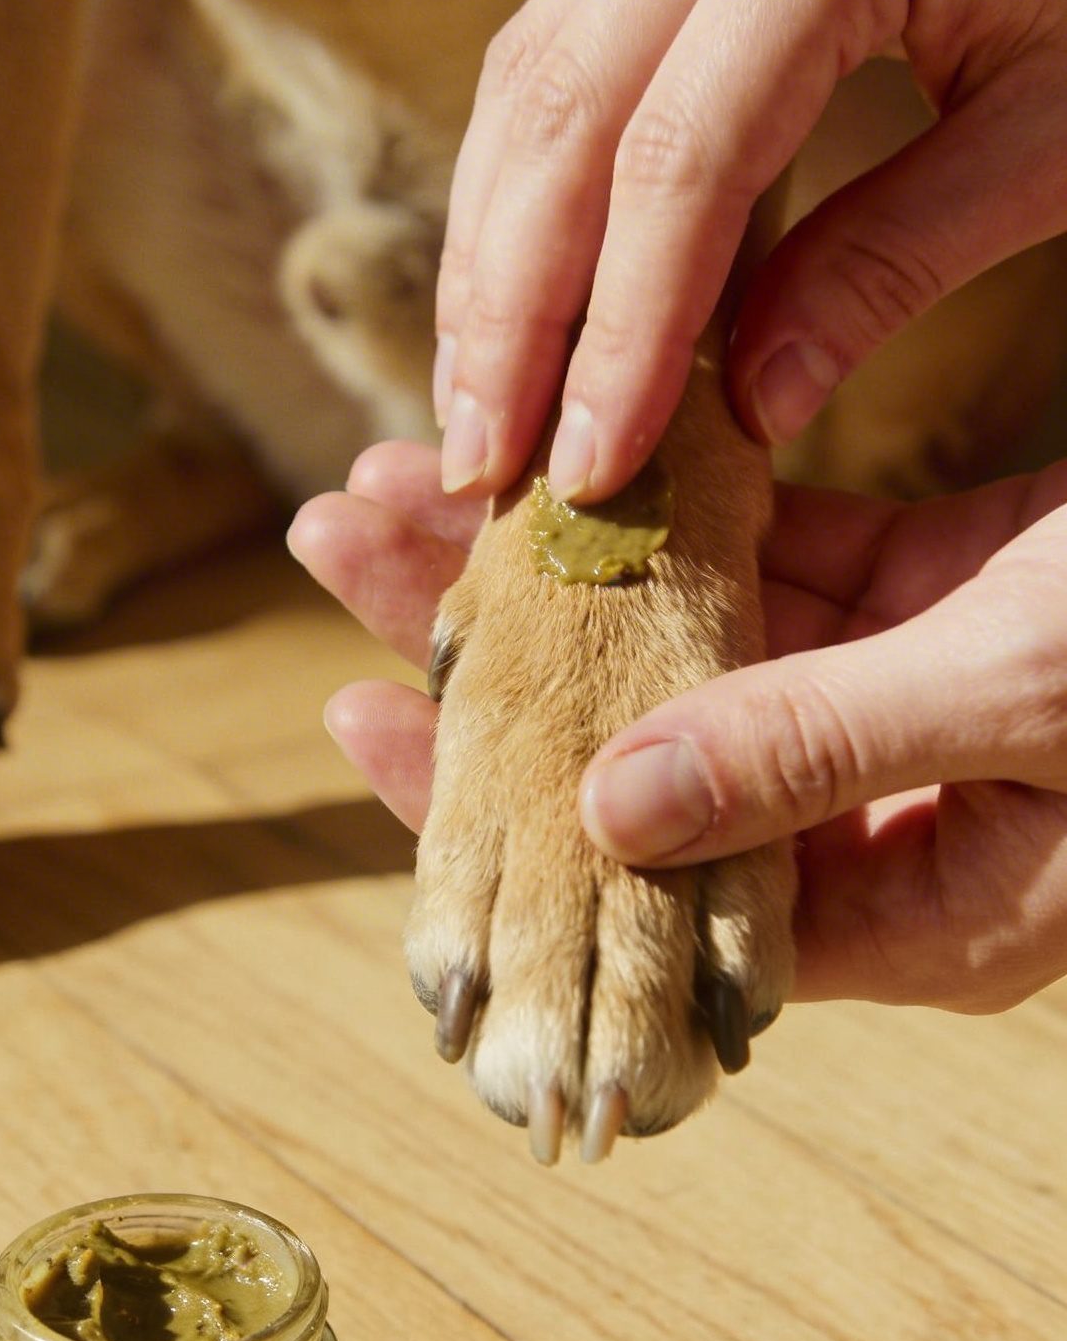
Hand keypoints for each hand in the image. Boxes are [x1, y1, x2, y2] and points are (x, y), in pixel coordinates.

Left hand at [288, 444, 1066, 1009]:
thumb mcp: (1035, 688)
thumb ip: (822, 748)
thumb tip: (604, 811)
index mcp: (919, 908)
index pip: (655, 884)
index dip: (508, 807)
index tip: (364, 711)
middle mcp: (891, 823)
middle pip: (638, 751)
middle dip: (492, 649)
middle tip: (343, 540)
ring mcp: (909, 709)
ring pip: (688, 644)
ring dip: (563, 557)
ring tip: (413, 473)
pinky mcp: (944, 600)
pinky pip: (782, 558)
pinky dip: (688, 495)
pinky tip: (580, 432)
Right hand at [433, 0, 1066, 502]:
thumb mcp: (1061, 138)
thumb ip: (896, 262)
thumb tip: (745, 414)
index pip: (680, 156)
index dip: (620, 333)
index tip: (590, 473)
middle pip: (565, 107)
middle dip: (510, 306)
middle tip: (481, 460)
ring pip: (537, 70)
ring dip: (492, 248)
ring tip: (475, 399)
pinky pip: (571, 38)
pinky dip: (532, 177)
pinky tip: (517, 291)